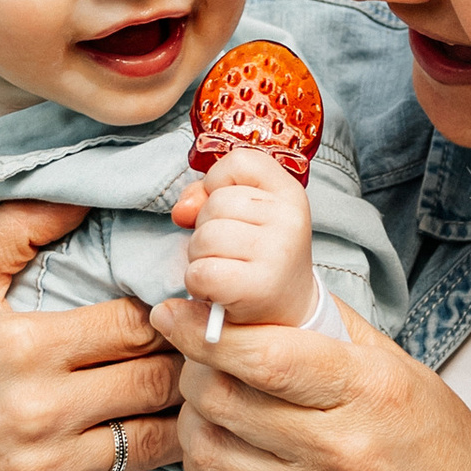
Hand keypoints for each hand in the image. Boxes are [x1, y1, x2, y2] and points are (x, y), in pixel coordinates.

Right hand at [0, 199, 189, 470]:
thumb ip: (17, 227)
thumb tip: (83, 196)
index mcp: (25, 344)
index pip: (136, 323)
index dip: (170, 314)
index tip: (182, 311)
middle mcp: (40, 409)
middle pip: (157, 380)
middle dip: (190, 365)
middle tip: (210, 356)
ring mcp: (45, 468)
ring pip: (156, 440)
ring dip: (188, 420)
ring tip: (207, 401)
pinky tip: (189, 459)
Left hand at [149, 293, 470, 470]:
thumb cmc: (447, 454)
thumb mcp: (409, 374)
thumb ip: (341, 333)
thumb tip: (276, 293)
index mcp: (371, 392)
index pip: (265, 356)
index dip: (205, 331)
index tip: (175, 311)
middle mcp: (339, 447)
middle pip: (224, 399)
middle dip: (191, 365)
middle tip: (190, 350)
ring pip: (209, 449)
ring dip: (190, 415)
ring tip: (200, 396)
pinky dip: (201, 462)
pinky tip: (216, 441)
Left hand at [172, 146, 319, 329]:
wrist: (286, 309)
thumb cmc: (257, 256)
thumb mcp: (243, 215)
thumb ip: (206, 197)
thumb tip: (181, 210)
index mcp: (289, 193)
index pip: (239, 161)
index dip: (217, 182)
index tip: (227, 209)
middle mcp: (289, 218)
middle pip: (214, 203)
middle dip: (205, 229)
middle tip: (229, 251)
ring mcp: (277, 251)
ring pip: (205, 237)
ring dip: (200, 258)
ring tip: (224, 269)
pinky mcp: (259, 286)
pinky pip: (202, 272)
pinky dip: (198, 283)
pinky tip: (218, 289)